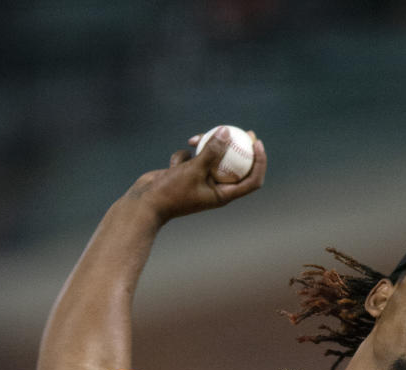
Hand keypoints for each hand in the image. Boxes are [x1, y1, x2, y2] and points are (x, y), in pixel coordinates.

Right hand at [129, 128, 265, 223]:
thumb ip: (211, 151)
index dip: (259, 162)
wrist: (146, 203)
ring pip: (212, 158)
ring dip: (205, 146)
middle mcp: (215, 189)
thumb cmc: (171, 192)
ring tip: (194, 139)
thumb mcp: (193, 170)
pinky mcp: (188, 174)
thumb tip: (227, 132)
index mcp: (223, 195)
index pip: (251, 181)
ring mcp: (201, 181)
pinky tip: (174, 164)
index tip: (257, 144)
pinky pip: (192, 158)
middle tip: (244, 131)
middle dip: (240, 148)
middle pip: (236, 167)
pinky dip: (183, 157)